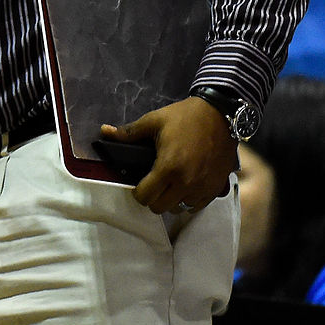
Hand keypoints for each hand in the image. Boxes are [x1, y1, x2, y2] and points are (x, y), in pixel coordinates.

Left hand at [101, 96, 237, 214]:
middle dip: (152, 197)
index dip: (137, 192)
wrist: (220, 115)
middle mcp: (186, 183)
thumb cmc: (184, 117)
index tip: (138, 183)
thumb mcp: (153, 121)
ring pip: (179, 208)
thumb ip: (129, 132)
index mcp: (168, 168)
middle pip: (160, 207)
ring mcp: (203, 188)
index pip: (145, 197)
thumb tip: (104, 131)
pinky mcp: (216, 188)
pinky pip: (197, 205)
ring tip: (169, 183)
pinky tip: (185, 184)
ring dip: (171, 200)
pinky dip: (188, 199)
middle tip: (152, 183)